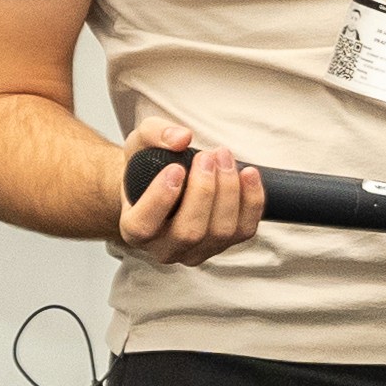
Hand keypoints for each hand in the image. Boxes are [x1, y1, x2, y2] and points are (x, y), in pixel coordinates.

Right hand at [112, 110, 265, 266]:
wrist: (164, 182)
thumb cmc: (148, 167)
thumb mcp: (141, 142)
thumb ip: (154, 134)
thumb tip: (182, 138)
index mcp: (134, 229)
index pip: (142, 227)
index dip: (160, 200)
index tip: (175, 168)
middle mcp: (164, 247)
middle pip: (189, 232)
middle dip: (203, 191)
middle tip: (207, 156)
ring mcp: (196, 251)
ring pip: (219, 232)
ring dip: (228, 191)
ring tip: (224, 157)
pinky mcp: (224, 244)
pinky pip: (244, 230)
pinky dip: (251, 200)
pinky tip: (248, 173)